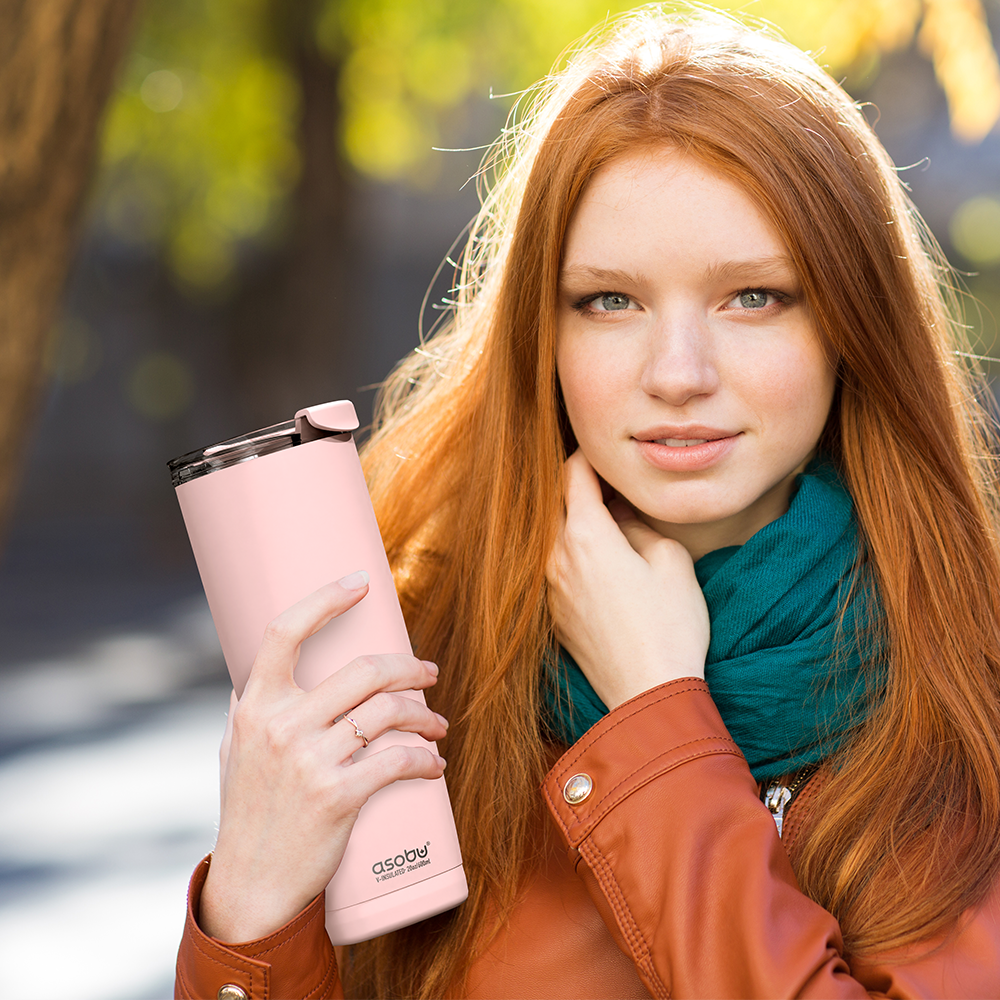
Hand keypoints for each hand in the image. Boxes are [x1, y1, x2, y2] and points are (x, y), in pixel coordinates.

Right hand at [201, 575, 447, 942]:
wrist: (252, 887)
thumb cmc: (249, 814)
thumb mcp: (234, 753)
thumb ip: (248, 711)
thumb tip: (255, 674)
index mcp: (254, 706)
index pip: (285, 631)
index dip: (325, 599)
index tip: (359, 583)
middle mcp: (280, 725)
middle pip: (363, 670)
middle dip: (408, 667)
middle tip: (429, 673)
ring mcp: (309, 760)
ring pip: (388, 711)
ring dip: (425, 714)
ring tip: (437, 723)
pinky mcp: (338, 796)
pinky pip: (398, 761)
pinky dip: (426, 760)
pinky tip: (435, 764)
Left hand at [545, 450, 708, 709]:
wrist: (647, 693)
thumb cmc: (669, 625)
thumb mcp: (671, 559)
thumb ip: (640, 523)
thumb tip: (622, 514)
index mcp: (584, 535)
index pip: (572, 472)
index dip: (591, 455)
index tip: (608, 452)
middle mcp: (555, 557)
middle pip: (553, 501)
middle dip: (578, 484)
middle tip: (610, 483)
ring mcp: (549, 587)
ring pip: (551, 534)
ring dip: (573, 519)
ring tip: (609, 520)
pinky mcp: (552, 613)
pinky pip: (553, 565)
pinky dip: (570, 550)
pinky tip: (601, 560)